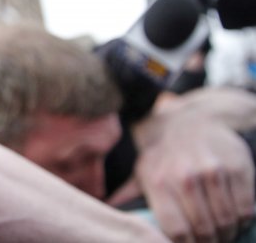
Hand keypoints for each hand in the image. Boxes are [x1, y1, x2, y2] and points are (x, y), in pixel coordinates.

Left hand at [134, 120, 254, 242]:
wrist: (192, 121)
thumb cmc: (164, 154)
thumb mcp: (142, 171)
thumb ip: (129, 194)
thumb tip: (110, 208)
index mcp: (158, 182)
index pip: (176, 231)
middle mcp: (185, 177)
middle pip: (204, 230)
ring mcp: (213, 172)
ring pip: (227, 221)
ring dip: (228, 234)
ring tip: (224, 235)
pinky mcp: (237, 167)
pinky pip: (246, 208)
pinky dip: (244, 221)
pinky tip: (237, 221)